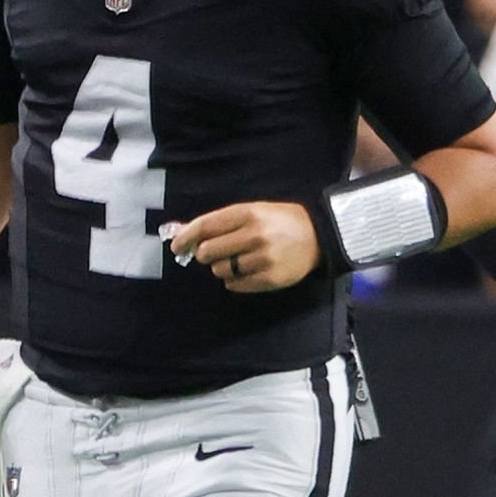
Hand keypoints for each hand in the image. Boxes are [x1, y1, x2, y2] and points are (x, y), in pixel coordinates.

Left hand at [168, 202, 319, 292]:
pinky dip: (234, 280)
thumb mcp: (252, 211)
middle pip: (207, 252)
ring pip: (219, 270)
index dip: (186, 237)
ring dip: (222, 266)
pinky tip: (247, 270)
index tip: (176, 245)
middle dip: (205, 253)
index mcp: (248, 213)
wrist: (319, 236)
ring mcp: (263, 259)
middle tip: (214, 252)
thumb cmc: (278, 222)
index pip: (205, 227)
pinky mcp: (269, 279)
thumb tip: (181, 232)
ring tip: (239, 259)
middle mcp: (255, 235)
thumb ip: (219, 222)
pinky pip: (233, 285)